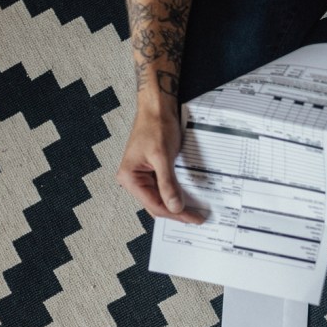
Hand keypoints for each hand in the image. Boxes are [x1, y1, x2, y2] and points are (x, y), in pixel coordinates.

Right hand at [115, 107, 204, 223]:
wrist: (157, 107)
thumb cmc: (156, 126)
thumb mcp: (163, 156)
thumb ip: (168, 184)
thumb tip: (175, 207)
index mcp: (129, 177)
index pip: (154, 204)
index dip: (175, 214)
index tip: (193, 218)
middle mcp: (132, 179)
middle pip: (156, 204)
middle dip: (176, 212)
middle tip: (196, 218)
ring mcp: (141, 176)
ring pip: (160, 198)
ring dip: (176, 205)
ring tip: (194, 212)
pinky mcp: (151, 171)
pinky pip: (163, 188)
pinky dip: (175, 194)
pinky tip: (187, 198)